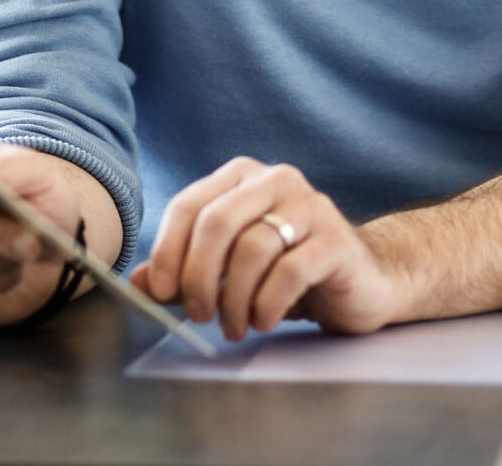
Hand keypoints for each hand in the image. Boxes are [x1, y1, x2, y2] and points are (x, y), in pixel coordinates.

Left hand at [129, 156, 404, 338]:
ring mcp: (310, 206)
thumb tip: (137, 284)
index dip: (168, 251)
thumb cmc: (288, 270)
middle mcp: (276, 180)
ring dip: (234, 299)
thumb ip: (185, 271)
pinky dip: (266, 304)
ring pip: (252, 249)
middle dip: (198, 276)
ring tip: (234, 325)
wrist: (364, 278)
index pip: (190, 205)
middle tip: (197, 315)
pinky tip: (262, 320)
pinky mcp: (335, 240)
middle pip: (217, 222)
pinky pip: (289, 272)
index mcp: (243, 176)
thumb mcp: (231, 268)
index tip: (160, 292)